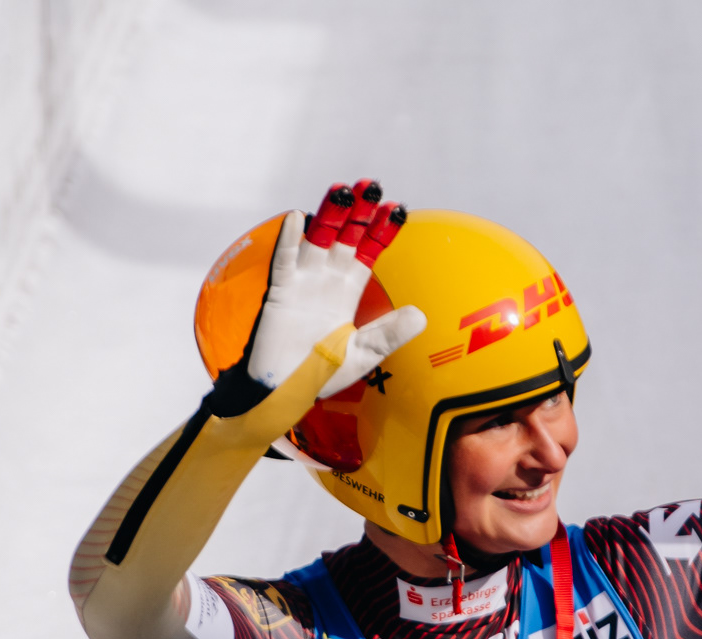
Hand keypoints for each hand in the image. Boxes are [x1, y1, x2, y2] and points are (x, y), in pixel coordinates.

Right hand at [247, 181, 426, 397]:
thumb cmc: (322, 372)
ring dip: (329, 216)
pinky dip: (290, 240)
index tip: (397, 208)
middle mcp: (326, 279)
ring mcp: (302, 282)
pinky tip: (299, 218)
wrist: (285, 389)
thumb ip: (389, 334)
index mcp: (347, 291)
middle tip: (371, 186)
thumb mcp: (365, 354)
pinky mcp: (280, 292)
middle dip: (359, 213)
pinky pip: (285, 261)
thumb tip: (421, 316)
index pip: (367, 252)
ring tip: (342, 191)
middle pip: (345, 237)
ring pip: (317, 240)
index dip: (381, 231)